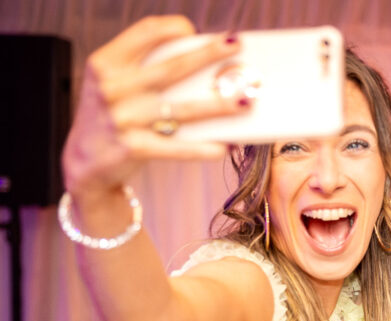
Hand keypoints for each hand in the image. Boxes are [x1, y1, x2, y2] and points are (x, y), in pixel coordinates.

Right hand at [62, 15, 246, 196]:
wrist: (85, 163)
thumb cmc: (112, 117)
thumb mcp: (114, 85)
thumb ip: (144, 69)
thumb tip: (201, 59)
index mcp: (106, 64)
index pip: (144, 33)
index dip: (173, 28)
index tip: (196, 31)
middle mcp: (112, 89)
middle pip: (171, 67)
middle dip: (208, 54)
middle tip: (237, 45)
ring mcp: (122, 119)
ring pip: (182, 109)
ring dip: (218, 106)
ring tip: (245, 102)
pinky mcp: (132, 148)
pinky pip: (177, 147)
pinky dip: (202, 148)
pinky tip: (224, 146)